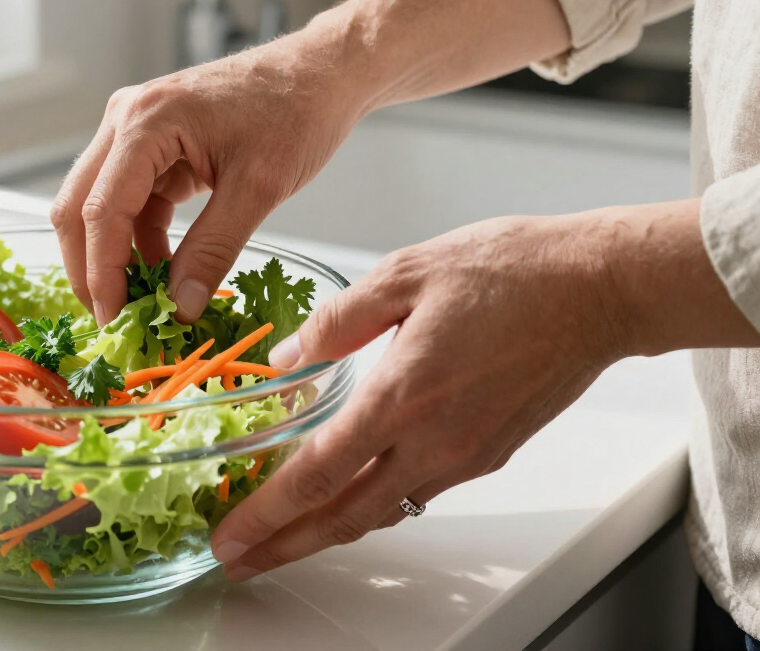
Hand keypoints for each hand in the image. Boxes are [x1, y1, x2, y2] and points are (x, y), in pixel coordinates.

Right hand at [50, 25, 369, 324]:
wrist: (320, 73)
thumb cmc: (296, 112)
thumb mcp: (258, 188)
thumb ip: (213, 249)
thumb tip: (179, 307)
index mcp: (145, 122)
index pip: (100, 210)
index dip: (101, 272)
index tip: (114, 321)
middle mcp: (126, 120)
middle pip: (78, 207)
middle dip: (91, 268)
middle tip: (115, 320)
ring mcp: (134, 130)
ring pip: (99, 207)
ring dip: (116, 257)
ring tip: (144, 303)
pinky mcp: (152, 146)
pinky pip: (130, 202)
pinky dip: (141, 240)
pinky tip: (165, 271)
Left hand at [210, 212, 634, 580]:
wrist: (599, 288)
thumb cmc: (512, 270)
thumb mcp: (404, 272)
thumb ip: (337, 322)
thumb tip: (287, 358)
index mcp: (403, 394)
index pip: (317, 473)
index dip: (267, 513)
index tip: (230, 534)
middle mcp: (434, 439)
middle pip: (343, 516)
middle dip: (284, 545)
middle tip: (240, 559)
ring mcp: (465, 454)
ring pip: (381, 511)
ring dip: (326, 531)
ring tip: (283, 538)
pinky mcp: (489, 454)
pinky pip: (417, 493)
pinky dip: (373, 505)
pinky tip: (349, 496)